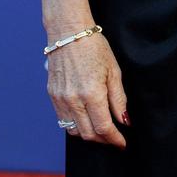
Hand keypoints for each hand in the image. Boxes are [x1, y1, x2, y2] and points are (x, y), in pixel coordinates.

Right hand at [46, 32, 128, 146]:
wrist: (69, 33)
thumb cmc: (94, 48)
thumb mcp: (114, 72)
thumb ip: (119, 100)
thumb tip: (124, 121)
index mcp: (92, 93)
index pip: (104, 128)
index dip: (114, 139)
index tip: (122, 143)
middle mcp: (74, 99)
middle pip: (88, 134)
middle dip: (103, 140)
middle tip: (114, 138)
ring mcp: (61, 98)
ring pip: (74, 131)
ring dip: (88, 135)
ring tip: (101, 131)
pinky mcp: (52, 95)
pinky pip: (63, 120)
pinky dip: (75, 125)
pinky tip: (86, 119)